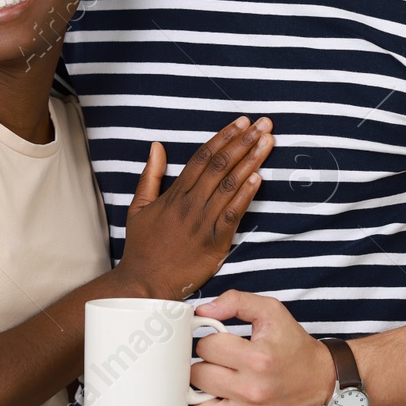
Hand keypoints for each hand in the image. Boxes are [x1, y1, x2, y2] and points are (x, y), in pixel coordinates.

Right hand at [114, 118, 273, 299]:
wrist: (145, 282)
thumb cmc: (142, 246)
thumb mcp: (138, 206)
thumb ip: (150, 175)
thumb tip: (156, 146)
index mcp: (175, 194)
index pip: (203, 157)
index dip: (224, 137)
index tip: (241, 122)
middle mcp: (191, 204)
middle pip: (221, 165)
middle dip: (244, 141)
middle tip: (263, 124)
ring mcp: (204, 223)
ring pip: (230, 185)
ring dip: (251, 161)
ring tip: (268, 142)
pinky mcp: (215, 243)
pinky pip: (234, 214)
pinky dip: (246, 195)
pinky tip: (259, 178)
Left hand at [186, 290, 338, 405]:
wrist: (325, 385)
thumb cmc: (296, 348)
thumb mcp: (272, 312)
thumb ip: (235, 302)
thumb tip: (203, 311)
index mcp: (257, 359)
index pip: (205, 347)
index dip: (210, 341)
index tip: (221, 344)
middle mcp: (254, 391)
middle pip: (198, 377)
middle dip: (205, 366)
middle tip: (219, 363)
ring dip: (203, 395)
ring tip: (217, 385)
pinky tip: (229, 401)